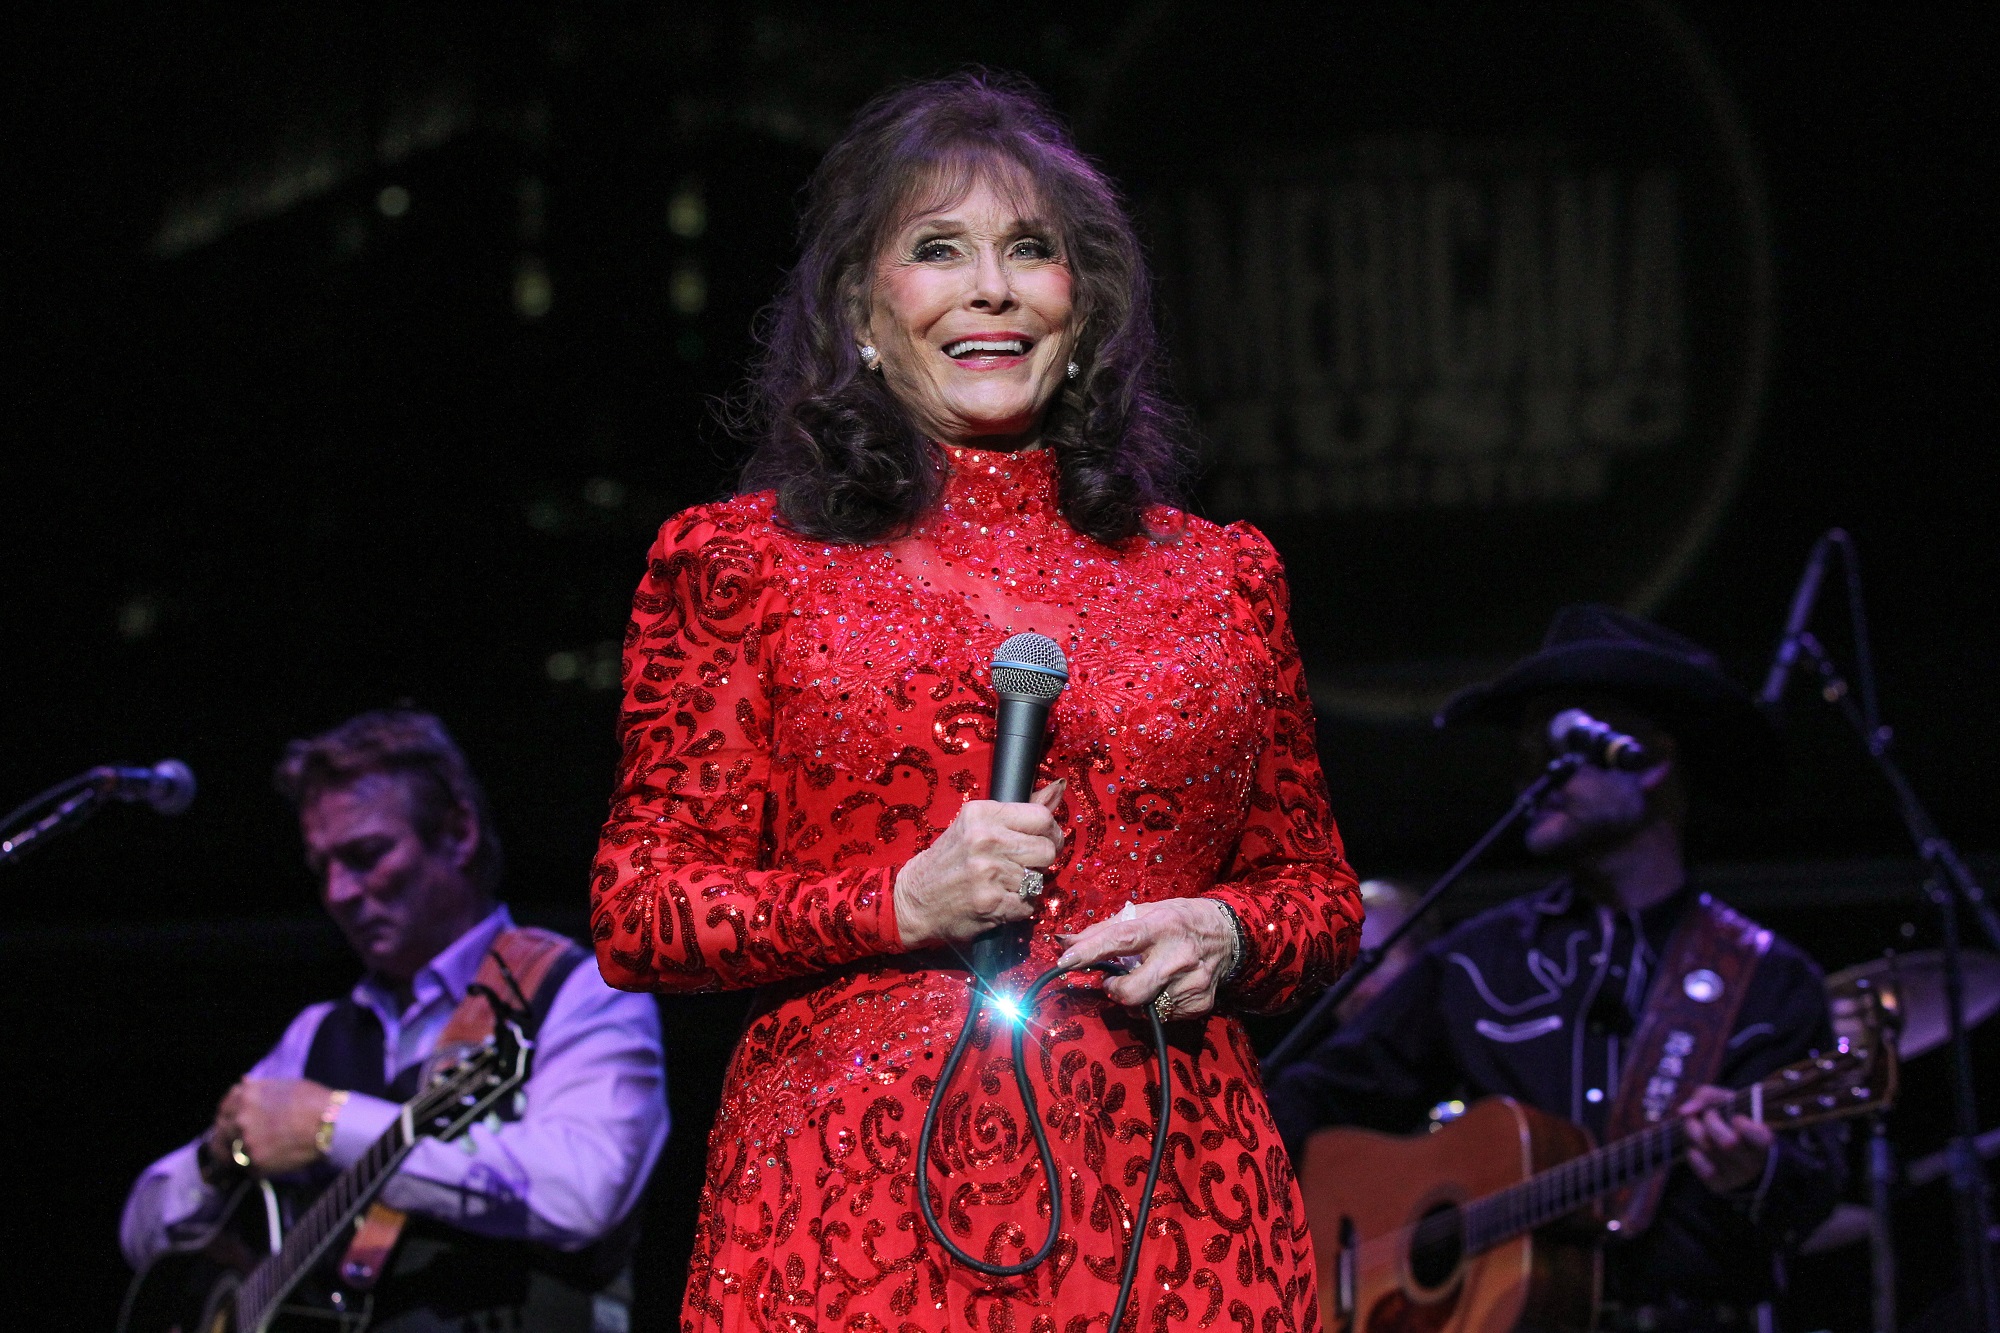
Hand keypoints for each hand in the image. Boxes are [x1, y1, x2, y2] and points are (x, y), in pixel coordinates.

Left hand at [209, 1078, 337, 1176]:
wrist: (331, 1124)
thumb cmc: (313, 1100)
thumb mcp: (285, 1085)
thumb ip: (258, 1088)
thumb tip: (243, 1082)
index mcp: (245, 1097)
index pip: (223, 1109)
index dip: (227, 1117)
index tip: (233, 1122)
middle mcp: (240, 1119)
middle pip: (219, 1134)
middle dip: (228, 1139)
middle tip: (240, 1144)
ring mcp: (246, 1142)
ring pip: (229, 1155)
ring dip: (236, 1156)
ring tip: (250, 1158)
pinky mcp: (256, 1163)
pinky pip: (247, 1169)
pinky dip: (255, 1168)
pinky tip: (269, 1163)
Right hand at [894, 782, 1064, 948]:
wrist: (915, 899)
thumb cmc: (950, 859)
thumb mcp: (978, 825)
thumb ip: (1021, 810)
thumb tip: (1058, 789)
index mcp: (982, 813)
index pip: (1042, 818)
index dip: (1051, 832)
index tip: (1044, 840)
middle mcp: (985, 839)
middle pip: (1047, 850)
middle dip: (1041, 861)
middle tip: (1024, 865)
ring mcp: (988, 872)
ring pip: (1039, 879)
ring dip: (1028, 885)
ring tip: (1004, 883)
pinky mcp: (991, 902)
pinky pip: (1028, 904)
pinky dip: (1019, 906)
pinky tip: (1000, 900)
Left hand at [1054, 897, 1235, 1020]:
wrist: (1229, 933)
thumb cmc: (1178, 919)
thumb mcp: (1145, 913)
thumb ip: (1103, 929)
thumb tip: (1063, 941)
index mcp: (1161, 926)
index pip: (1120, 939)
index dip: (1091, 951)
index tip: (1065, 960)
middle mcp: (1178, 956)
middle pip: (1133, 991)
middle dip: (1114, 991)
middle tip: (1113, 981)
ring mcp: (1191, 983)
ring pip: (1145, 1009)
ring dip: (1135, 999)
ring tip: (1145, 980)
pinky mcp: (1199, 1003)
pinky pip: (1163, 1016)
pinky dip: (1156, 1005)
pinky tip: (1165, 987)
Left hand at [1678, 1084, 1774, 1195]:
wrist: (1728, 1145)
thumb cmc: (1728, 1118)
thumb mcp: (1724, 1100)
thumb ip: (1705, 1096)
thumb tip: (1684, 1112)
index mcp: (1763, 1140)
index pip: (1762, 1137)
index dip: (1744, 1125)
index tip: (1737, 1118)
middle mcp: (1753, 1161)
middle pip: (1728, 1143)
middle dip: (1711, 1122)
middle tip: (1709, 1116)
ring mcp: (1738, 1176)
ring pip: (1709, 1150)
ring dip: (1695, 1133)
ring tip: (1698, 1127)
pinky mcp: (1720, 1185)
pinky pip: (1701, 1168)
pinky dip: (1693, 1153)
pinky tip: (1696, 1147)